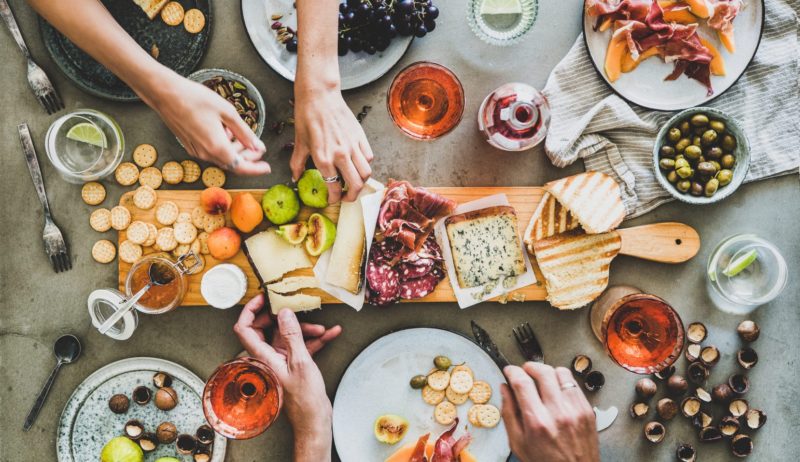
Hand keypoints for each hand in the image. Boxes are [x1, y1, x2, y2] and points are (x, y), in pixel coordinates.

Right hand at [145, 72, 269, 175]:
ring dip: (235, 151)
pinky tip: (226, 132)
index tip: (267, 167)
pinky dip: (223, 146)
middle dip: (248, 158)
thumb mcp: (227, 112)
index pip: (241, 167)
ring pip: (221, 157)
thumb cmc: (195, 99)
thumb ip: (244, 132)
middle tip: (258, 147)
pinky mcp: (190, 145)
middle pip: (232, 164)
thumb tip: (257, 146)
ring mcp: (196, 150)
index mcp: (217, 147)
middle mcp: (205, 153)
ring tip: (242, 136)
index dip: (256, 169)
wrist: (165, 94)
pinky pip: (211, 152)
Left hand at [234, 294, 341, 429]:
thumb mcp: (301, 362)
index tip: (264, 297)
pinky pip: (301, 346)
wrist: (313, 420)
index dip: (250, 310)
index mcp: (262, 356)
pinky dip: (314, 339)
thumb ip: (292, 335)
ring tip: (323, 329)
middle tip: (296, 308)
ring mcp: (280, 360)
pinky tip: (330, 334)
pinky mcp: (292, 364)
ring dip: (306, 330)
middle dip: (286, 318)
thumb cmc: (304, 399)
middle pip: (268, 328)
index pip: (244, 328)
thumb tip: (284, 312)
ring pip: (288, 336)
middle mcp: (268, 357)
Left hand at [290, 83, 373, 202]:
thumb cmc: (307, 117)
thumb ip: (297, 163)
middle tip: (346, 197)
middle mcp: (341, 155)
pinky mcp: (360, 136)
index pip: (334, 187)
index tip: (332, 199)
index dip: (334, 198)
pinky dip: (365, 164)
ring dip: (361, 181)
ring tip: (353, 181)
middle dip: (351, 196)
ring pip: (366, 173)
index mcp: (324, 159)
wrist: (319, 96)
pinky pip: (368, 157)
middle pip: (356, 185)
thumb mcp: (299, 142)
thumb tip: (295, 177)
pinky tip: (356, 163)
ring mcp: (352, 146)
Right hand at [501, 363, 599, 461]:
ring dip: (548, 372)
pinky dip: (562, 382)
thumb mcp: (518, 443)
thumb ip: (509, 413)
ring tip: (542, 380)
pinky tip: (556, 391)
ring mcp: (576, 410)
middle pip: (543, 371)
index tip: (509, 371)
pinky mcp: (587, 410)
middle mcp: (558, 412)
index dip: (512, 371)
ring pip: (561, 373)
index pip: (522, 382)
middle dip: (530, 366)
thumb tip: (505, 390)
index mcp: (537, 422)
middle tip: (524, 371)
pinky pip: (574, 384)